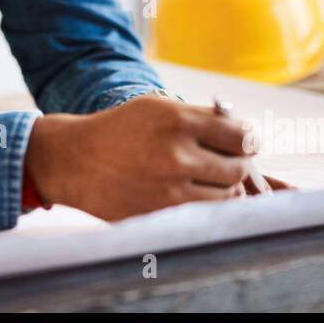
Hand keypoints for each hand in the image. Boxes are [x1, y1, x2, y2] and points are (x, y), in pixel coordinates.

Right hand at [24, 94, 294, 220]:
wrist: (76, 161)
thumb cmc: (121, 130)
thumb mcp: (157, 108)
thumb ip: (201, 117)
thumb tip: (245, 135)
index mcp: (177, 120)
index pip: (241, 136)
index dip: (248, 141)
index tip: (245, 144)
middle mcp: (177, 155)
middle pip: (238, 168)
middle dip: (237, 165)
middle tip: (226, 162)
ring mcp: (170, 189)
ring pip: (227, 196)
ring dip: (224, 188)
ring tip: (207, 179)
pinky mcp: (162, 214)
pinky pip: (205, 214)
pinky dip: (206, 205)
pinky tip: (194, 193)